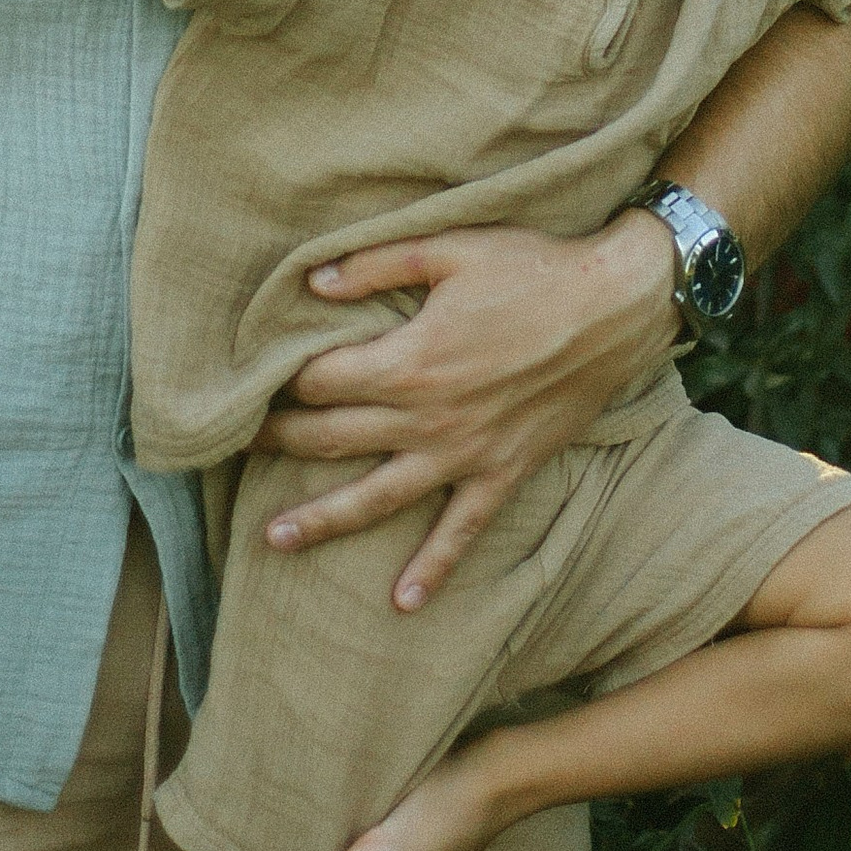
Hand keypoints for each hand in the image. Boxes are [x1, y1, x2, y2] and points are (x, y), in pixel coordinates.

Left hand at [249, 217, 678, 608]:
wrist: (615, 306)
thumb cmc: (533, 268)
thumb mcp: (451, 248)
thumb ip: (378, 263)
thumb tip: (314, 282)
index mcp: (407, 360)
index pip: (320, 381)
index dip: (282, 381)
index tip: (255, 382)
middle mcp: (426, 417)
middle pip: (332, 437)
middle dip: (279, 442)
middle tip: (235, 449)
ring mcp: (464, 453)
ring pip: (378, 496)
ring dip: (322, 519)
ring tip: (272, 539)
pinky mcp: (502, 471)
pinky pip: (462, 531)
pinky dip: (433, 568)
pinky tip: (403, 602)